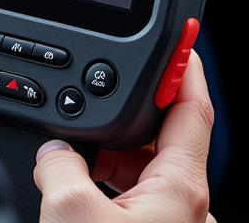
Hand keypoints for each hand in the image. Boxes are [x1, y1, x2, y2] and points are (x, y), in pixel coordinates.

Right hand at [35, 52, 215, 222]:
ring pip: (147, 174)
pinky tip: (82, 194)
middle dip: (124, 120)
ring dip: (113, 160)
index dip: (184, 69)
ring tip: (75, 165)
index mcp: (180, 189)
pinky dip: (111, 189)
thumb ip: (59, 163)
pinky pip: (138, 202)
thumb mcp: (68, 209)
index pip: (195, 109)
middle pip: (162, 140)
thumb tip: (53, 150)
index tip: (179, 41)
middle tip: (89, 109)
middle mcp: (186, 209)